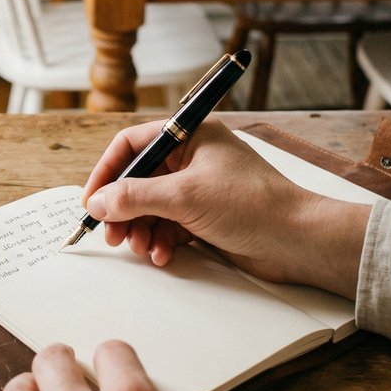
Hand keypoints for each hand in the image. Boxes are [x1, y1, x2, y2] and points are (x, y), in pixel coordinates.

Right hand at [81, 118, 371, 297]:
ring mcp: (200, 187)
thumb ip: (136, 197)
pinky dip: (162, 240)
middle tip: (113, 235)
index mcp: (191, 135)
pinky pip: (170, 224)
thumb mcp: (184, 197)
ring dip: (142, 229)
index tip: (92, 201)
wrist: (298, 240)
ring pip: (152, 206)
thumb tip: (99, 202)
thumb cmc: (251, 205)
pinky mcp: (207, 215)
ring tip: (143, 249)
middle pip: (139, 179)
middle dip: (124, 209)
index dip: (108, 172)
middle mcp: (193, 157)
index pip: (133, 144)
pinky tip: (164, 255)